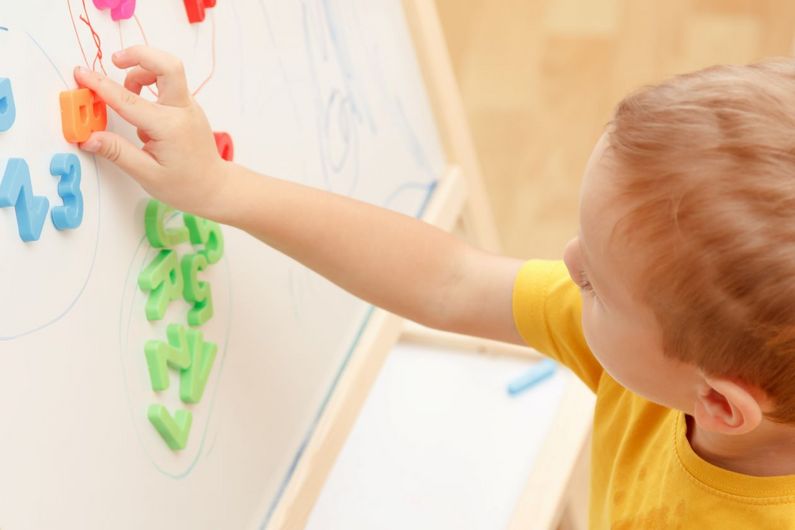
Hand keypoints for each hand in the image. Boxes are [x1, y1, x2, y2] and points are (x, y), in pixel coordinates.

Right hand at [74, 46, 227, 217]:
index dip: (101, 85)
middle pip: (168, 65)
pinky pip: (169, 85)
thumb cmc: (185, 185)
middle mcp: (183, 111)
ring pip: (168, 71)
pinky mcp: (188, 107)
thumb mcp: (147, 175)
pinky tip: (141, 110)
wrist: (214, 187)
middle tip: (116, 61)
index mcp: (170, 128)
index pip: (129, 100)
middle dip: (140, 55)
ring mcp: (189, 106)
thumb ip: (117, 152)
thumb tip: (89, 137)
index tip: (81, 74)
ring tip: (127, 95)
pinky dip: (151, 84)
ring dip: (143, 72)